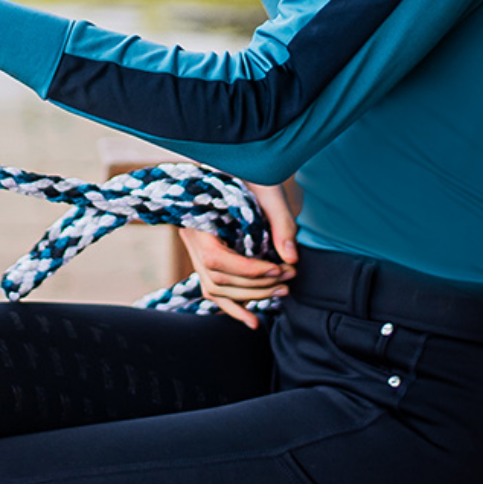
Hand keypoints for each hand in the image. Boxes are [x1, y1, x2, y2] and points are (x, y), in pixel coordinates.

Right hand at [179, 181, 298, 329]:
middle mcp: (190, 236)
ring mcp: (194, 249)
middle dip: (256, 285)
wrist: (233, 161)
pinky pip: (214, 289)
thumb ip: (281, 222)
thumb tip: (292, 258)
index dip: (249, 270)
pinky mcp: (205, 257)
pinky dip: (234, 307)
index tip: (279, 268)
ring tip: (282, 292)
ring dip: (251, 296)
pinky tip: (253, 322)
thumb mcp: (267, 190)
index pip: (216, 258)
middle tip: (288, 280)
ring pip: (215, 288)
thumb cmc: (250, 171)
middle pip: (217, 278)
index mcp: (198, 217)